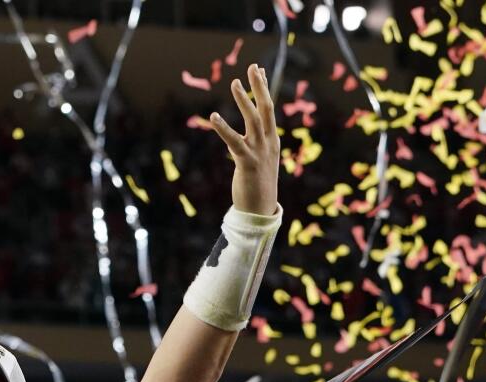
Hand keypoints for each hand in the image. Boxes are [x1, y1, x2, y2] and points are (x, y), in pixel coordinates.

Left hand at [209, 63, 279, 215]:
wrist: (260, 212)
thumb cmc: (258, 187)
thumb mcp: (260, 162)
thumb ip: (257, 147)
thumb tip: (249, 139)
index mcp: (271, 141)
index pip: (269, 110)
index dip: (263, 89)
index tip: (259, 71)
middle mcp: (268, 142)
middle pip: (266, 108)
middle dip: (260, 86)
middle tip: (252, 66)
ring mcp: (259, 151)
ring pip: (253, 120)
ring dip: (243, 100)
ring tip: (235, 83)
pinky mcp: (247, 162)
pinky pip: (234, 141)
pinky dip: (223, 129)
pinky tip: (213, 117)